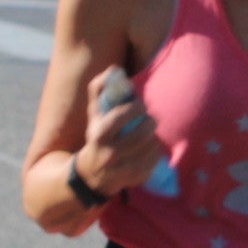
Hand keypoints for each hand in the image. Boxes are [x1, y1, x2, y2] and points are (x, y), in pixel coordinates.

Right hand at [72, 64, 163, 202]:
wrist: (91, 175)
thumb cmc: (96, 138)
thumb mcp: (93, 115)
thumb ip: (99, 90)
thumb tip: (114, 69)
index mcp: (98, 135)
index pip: (120, 116)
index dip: (135, 107)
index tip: (140, 105)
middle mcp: (109, 154)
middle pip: (141, 133)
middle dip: (149, 121)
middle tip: (148, 119)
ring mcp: (122, 169)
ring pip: (151, 146)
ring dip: (153, 136)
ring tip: (148, 133)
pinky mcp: (134, 178)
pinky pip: (155, 160)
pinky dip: (156, 151)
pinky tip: (150, 148)